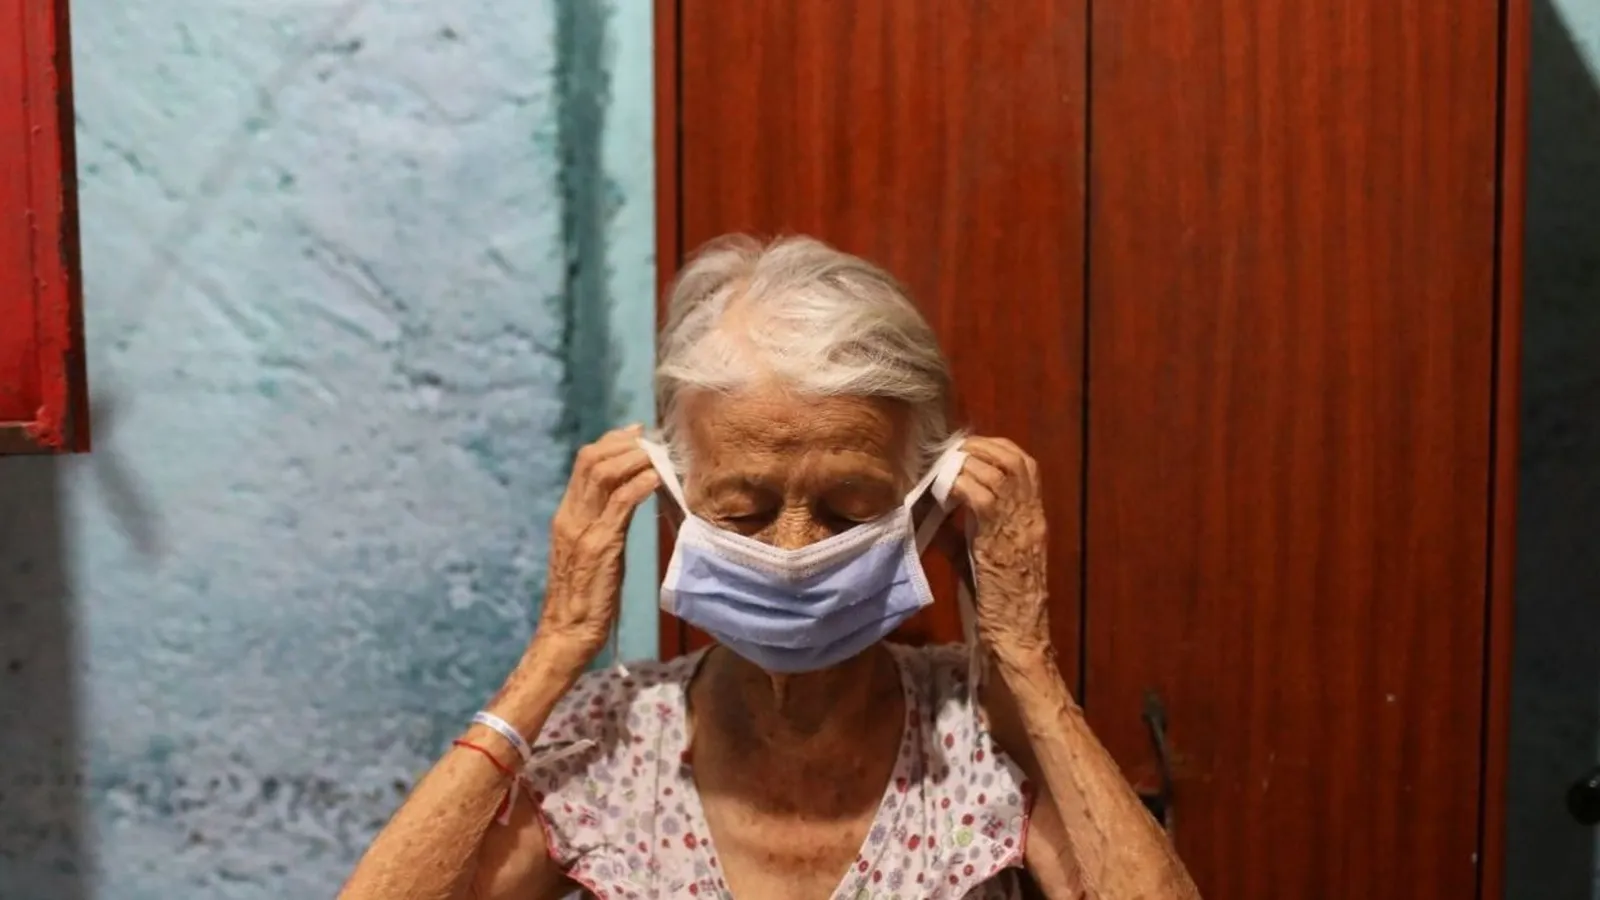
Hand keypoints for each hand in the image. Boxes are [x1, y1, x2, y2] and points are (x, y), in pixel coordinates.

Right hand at [532, 424, 659, 669]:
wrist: (567, 633)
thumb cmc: (584, 599)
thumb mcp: (592, 552)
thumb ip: (602, 524)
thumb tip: (627, 498)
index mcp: (566, 516)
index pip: (584, 463)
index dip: (611, 442)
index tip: (636, 433)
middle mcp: (570, 517)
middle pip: (592, 460)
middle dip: (623, 443)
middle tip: (651, 439)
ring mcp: (582, 530)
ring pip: (604, 474)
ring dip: (634, 458)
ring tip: (658, 454)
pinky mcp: (599, 546)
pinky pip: (620, 503)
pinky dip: (640, 484)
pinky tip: (657, 478)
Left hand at [948, 436, 1052, 664]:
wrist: (1017, 635)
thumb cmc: (1000, 604)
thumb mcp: (985, 559)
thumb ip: (965, 533)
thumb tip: (935, 513)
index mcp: (1034, 518)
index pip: (1025, 464)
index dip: (996, 448)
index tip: (968, 448)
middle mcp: (1031, 515)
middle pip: (1013, 458)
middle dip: (979, 446)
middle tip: (951, 451)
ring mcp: (1018, 524)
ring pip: (994, 470)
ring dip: (964, 463)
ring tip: (942, 468)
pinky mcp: (998, 536)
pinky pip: (978, 494)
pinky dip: (958, 485)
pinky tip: (942, 491)